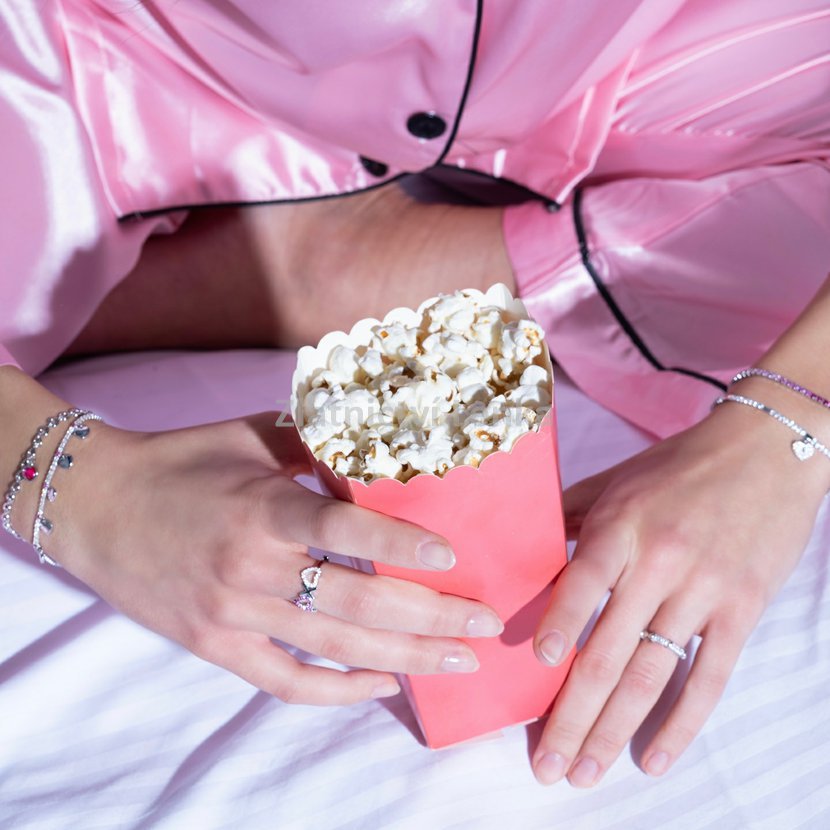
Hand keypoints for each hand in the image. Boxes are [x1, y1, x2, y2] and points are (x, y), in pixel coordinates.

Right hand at [53, 413, 502, 704]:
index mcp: (260, 509)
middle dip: (430, 617)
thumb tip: (375, 441)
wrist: (94, 505)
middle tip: (485, 621)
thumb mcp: (246, 435)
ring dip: (404, 658)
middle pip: (355, 603)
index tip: (453, 557)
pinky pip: (285, 681)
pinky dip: (337, 690)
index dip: (399, 546)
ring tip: (458, 661)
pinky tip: (382, 684)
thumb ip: (313, 441)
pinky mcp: (216, 646)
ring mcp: (232, 615)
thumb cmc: (178, 461)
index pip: (341, 532)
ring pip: (333, 647)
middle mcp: (250, 568)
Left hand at [531, 399, 827, 785]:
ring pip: (650, 675)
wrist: (765, 450)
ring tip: (585, 772)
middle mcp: (658, 563)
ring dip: (614, 730)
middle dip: (572, 715)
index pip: (579, 585)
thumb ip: (568, 515)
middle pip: (607, 652)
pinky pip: (709, 677)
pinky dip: (681, 723)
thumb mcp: (615, 480)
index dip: (558, 627)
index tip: (532, 668)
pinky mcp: (741, 610)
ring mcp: (703, 591)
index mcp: (619, 527)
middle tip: (546, 765)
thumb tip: (523, 551)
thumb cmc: (679, 465)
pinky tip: (654, 759)